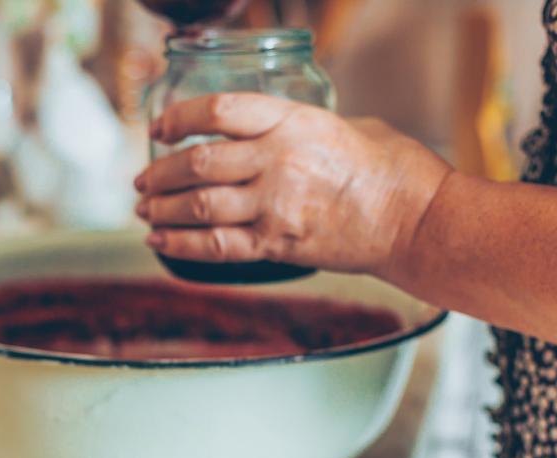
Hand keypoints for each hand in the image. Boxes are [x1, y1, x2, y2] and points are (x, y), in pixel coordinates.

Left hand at [134, 94, 452, 278]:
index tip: (159, 127)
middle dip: (159, 174)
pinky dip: (181, 246)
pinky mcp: (278, 245)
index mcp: (293, 122)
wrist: (415, 221)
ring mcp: (275, 206)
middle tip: (142, 182)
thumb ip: (297, 128)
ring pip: (199, 207)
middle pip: (198, 164)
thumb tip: (267, 135)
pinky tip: (160, 243)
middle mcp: (278, 162)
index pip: (218, 111)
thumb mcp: (344, 125)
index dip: (179, 118)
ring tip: (145, 213)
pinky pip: (216, 247)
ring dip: (163, 211)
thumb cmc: (390, 169)